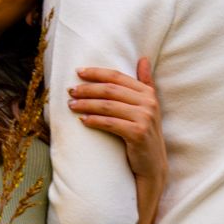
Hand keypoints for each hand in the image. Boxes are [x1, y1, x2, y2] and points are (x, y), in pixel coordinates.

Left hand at [69, 58, 166, 186]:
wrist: (153, 164)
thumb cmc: (144, 134)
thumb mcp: (148, 107)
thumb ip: (146, 83)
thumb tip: (144, 59)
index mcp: (148, 93)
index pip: (118, 77)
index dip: (97, 73)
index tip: (78, 72)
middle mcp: (148, 103)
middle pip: (111, 90)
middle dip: (88, 89)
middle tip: (70, 91)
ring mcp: (144, 118)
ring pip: (108, 106)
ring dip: (86, 104)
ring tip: (71, 105)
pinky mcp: (138, 133)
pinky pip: (110, 123)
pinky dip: (94, 121)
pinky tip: (82, 120)